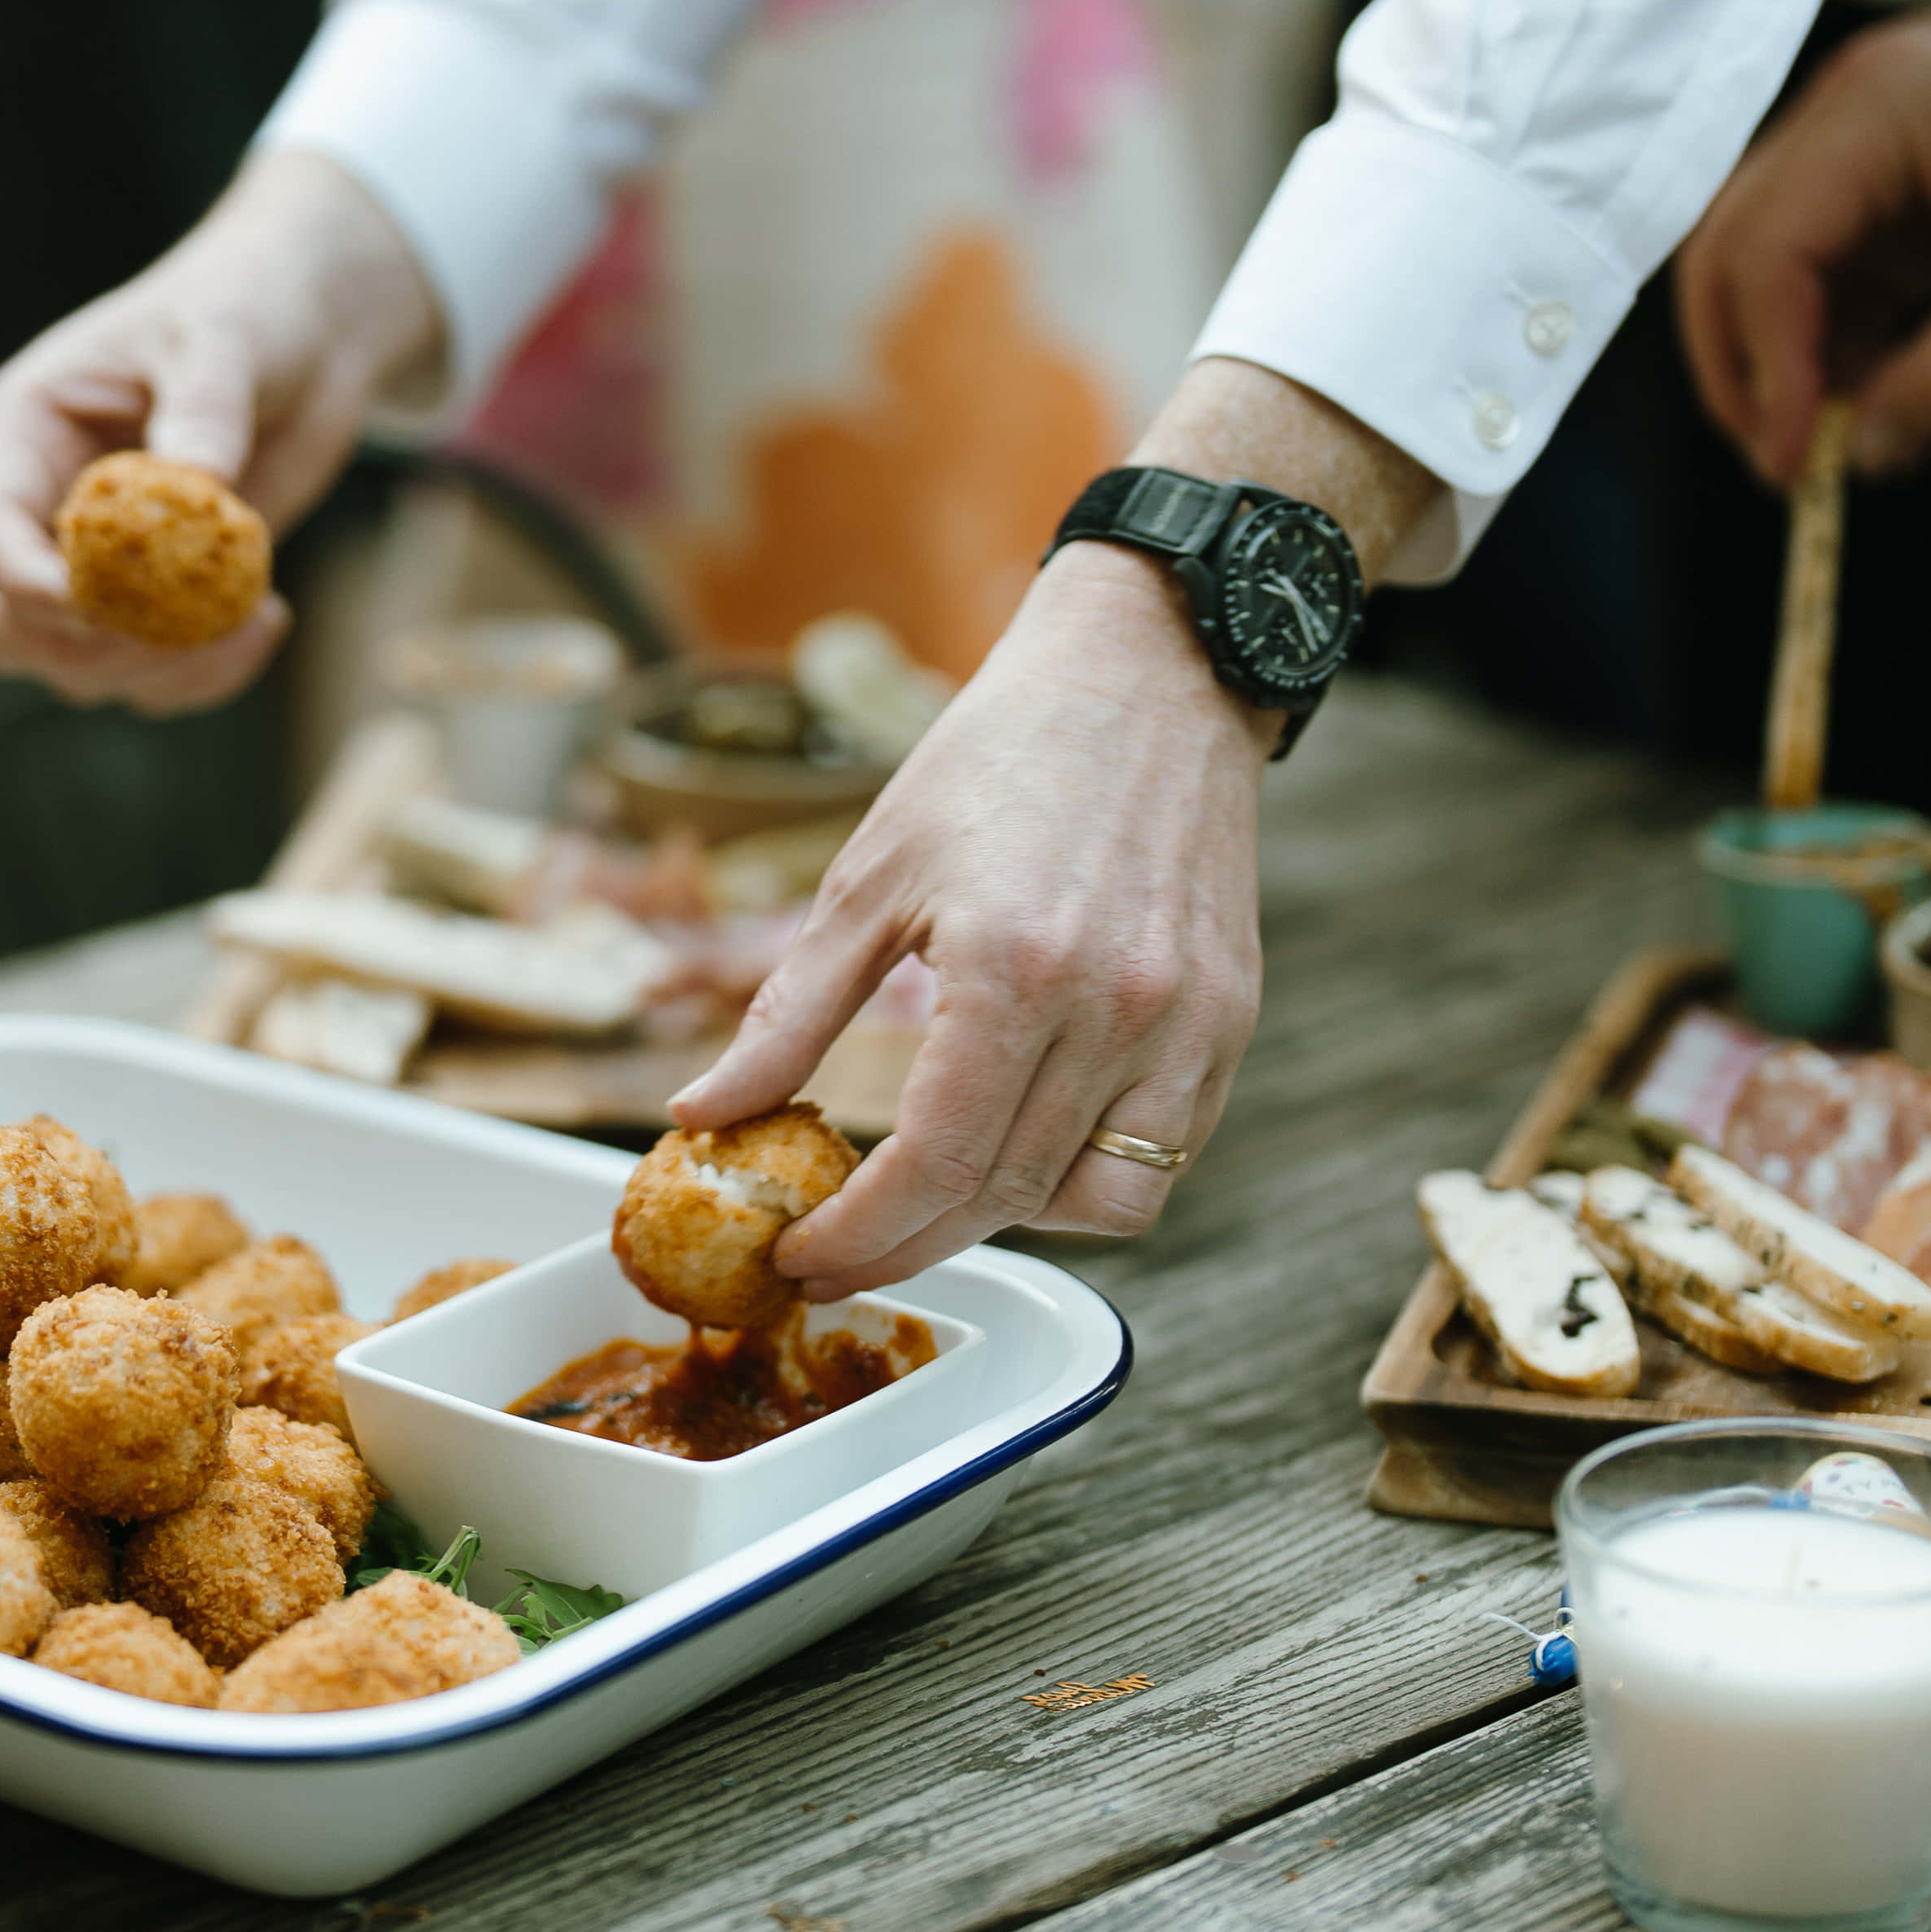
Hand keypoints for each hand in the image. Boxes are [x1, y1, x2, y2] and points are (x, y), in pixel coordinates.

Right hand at [0, 148, 445, 712]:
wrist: (306, 336)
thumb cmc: (243, 311)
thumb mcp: (224, 337)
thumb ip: (206, 403)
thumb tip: (196, 476)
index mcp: (24, 434)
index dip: (21, 580)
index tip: (92, 603)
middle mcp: (44, 509)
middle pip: (3, 626)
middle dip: (81, 646)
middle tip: (174, 625)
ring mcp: (97, 564)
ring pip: (77, 667)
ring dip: (158, 669)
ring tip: (251, 616)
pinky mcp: (157, 598)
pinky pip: (151, 676)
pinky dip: (204, 674)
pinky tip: (267, 621)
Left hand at [667, 359, 1440, 1292]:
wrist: (1148, 675)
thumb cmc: (998, 758)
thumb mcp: (867, 877)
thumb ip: (787, 1014)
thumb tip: (700, 1115)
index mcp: (1012, 968)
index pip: (931, 1165)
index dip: (857, 1234)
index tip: (799, 1257)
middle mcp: (1115, 1008)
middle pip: (1002, 1194)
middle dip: (908, 1243)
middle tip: (838, 1251)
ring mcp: (1186, 1021)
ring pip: (1096, 1199)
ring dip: (1002, 1219)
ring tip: (933, 1194)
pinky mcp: (1230, 1019)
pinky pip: (1162, 1154)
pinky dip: (1087, 1179)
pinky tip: (1022, 1146)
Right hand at [1676, 0, 1930, 486]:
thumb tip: (1869, 454)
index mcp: (1870, 111)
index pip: (1763, 251)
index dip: (1765, 367)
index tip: (1795, 459)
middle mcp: (1839, 118)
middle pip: (1728, 254)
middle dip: (1742, 367)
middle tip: (1783, 462)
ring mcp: (1859, 147)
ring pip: (1773, 269)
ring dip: (1794, 362)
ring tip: (1849, 444)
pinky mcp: (1892, 179)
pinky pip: (1836, 270)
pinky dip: (1845, 341)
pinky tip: (1885, 398)